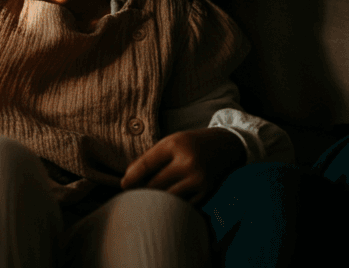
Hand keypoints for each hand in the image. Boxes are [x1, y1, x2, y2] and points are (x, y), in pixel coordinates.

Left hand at [120, 127, 246, 204]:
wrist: (225, 146)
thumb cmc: (190, 144)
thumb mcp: (170, 142)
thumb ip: (149, 159)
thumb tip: (127, 180)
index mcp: (175, 145)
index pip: (146, 165)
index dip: (131, 178)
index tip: (123, 186)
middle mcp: (188, 163)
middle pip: (155, 185)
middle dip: (142, 191)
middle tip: (134, 196)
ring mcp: (199, 180)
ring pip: (168, 198)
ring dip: (156, 201)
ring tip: (148, 201)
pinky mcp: (207, 193)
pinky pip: (183, 205)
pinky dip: (173, 206)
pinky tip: (167, 204)